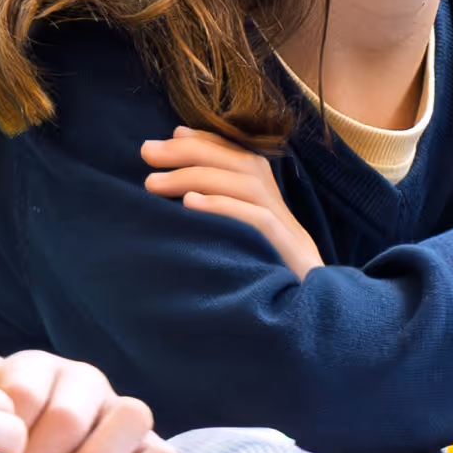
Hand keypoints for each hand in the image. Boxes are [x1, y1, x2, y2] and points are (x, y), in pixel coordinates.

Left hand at [143, 126, 323, 277]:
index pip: (238, 156)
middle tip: (145, 151)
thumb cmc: (266, 281)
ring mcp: (284, 227)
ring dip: (195, 176)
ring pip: (246, 183)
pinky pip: (257, 219)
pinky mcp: (286, 249)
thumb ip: (222, 218)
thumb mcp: (241, 244)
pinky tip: (189, 203)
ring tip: (153, 183)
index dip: (206, 141)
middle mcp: (277, 206)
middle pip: (240, 162)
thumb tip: (182, 196)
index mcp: (268, 201)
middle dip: (190, 152)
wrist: (307, 315)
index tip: (169, 136)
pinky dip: (223, 206)